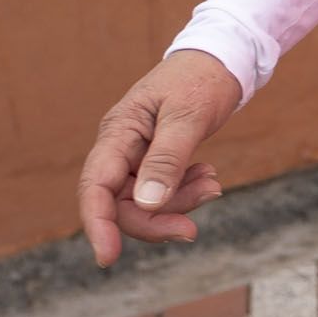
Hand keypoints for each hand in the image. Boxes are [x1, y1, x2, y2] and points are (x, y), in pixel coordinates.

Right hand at [78, 52, 243, 264]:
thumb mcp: (188, 116)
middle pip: (121, 204)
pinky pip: (162, 190)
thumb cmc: (202, 79)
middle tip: (192, 229)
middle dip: (156, 220)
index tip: (108, 258)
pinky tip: (208, 177)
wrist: (222, 58)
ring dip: (178, 203)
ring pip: (144, 202)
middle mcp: (120, 147)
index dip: (98, 225)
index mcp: (118, 132)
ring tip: (212, 183)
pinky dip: (185, 192)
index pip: (95, 188)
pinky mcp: (155, 160)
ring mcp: (136, 155)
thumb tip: (145, 203)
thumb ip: (167, 159)